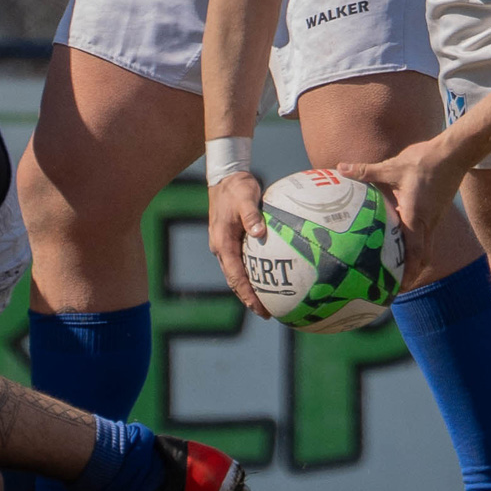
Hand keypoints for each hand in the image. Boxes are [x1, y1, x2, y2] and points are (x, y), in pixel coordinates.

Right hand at [208, 171, 270, 317]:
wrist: (226, 177)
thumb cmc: (237, 187)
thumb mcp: (246, 198)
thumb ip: (252, 215)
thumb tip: (259, 233)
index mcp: (222, 242)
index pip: (235, 275)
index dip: (247, 294)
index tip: (259, 308)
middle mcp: (221, 247)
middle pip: (235, 280)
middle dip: (248, 298)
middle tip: (267, 314)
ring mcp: (226, 245)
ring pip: (237, 273)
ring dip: (250, 289)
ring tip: (269, 303)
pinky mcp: (233, 240)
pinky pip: (243, 262)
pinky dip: (253, 273)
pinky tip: (269, 277)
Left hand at [338, 140, 463, 277]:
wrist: (454, 153)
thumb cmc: (424, 161)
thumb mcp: (392, 166)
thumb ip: (366, 171)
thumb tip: (340, 168)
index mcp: (416, 217)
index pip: (414, 253)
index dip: (408, 273)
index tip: (398, 288)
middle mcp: (427, 222)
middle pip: (422, 257)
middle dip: (410, 274)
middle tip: (394, 286)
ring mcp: (433, 219)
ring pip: (425, 247)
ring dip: (413, 260)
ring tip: (395, 269)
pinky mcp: (435, 212)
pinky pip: (425, 235)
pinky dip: (415, 245)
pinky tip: (402, 241)